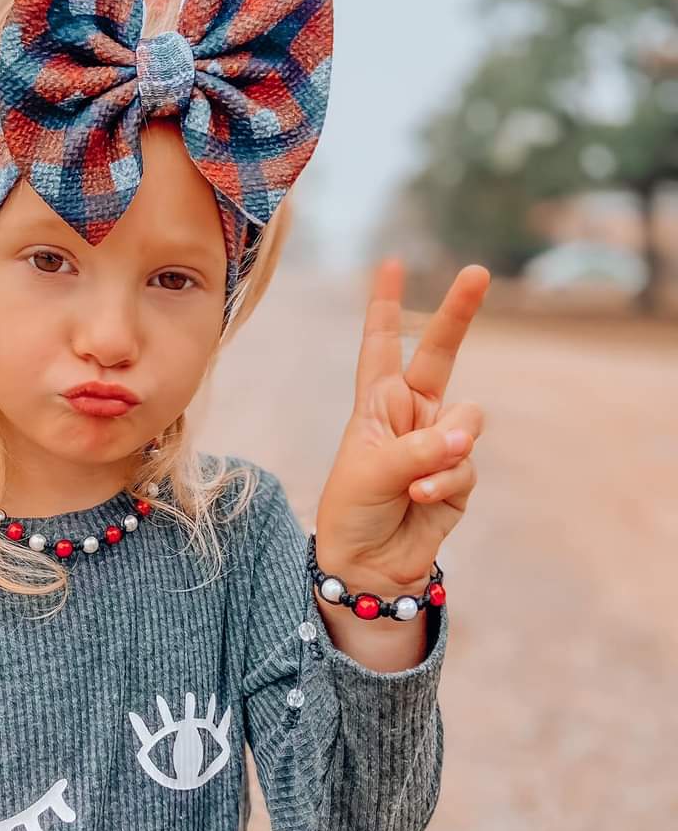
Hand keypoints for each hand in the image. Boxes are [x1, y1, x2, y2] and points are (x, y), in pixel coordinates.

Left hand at [314, 254, 489, 597]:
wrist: (367, 566)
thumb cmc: (353, 511)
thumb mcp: (371, 472)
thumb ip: (418, 449)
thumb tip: (465, 435)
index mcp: (376, 404)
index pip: (380, 346)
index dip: (385, 307)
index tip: (391, 264)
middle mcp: (411, 416)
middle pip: (439, 355)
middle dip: (458, 314)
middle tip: (477, 272)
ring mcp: (439, 444)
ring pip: (466, 421)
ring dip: (445, 448)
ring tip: (417, 479)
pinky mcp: (459, 477)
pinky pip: (466, 466)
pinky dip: (446, 482)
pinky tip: (421, 498)